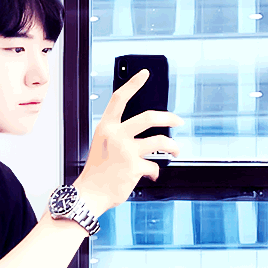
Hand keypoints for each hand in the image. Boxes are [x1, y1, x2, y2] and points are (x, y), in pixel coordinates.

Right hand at [73, 69, 183, 215]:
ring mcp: (126, 151)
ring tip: (176, 150)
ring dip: (173, 146)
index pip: (119, 99)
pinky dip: (154, 172)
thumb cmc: (96, 171)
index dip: (133, 84)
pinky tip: (150, 175)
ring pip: (160, 142)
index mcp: (106, 128)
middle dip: (169, 117)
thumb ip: (119, 136)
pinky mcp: (135, 167)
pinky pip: (154, 167)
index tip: (144, 74)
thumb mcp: (102, 145)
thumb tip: (146, 135)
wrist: (89, 193)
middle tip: (178, 120)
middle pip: (149, 117)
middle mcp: (116, 136)